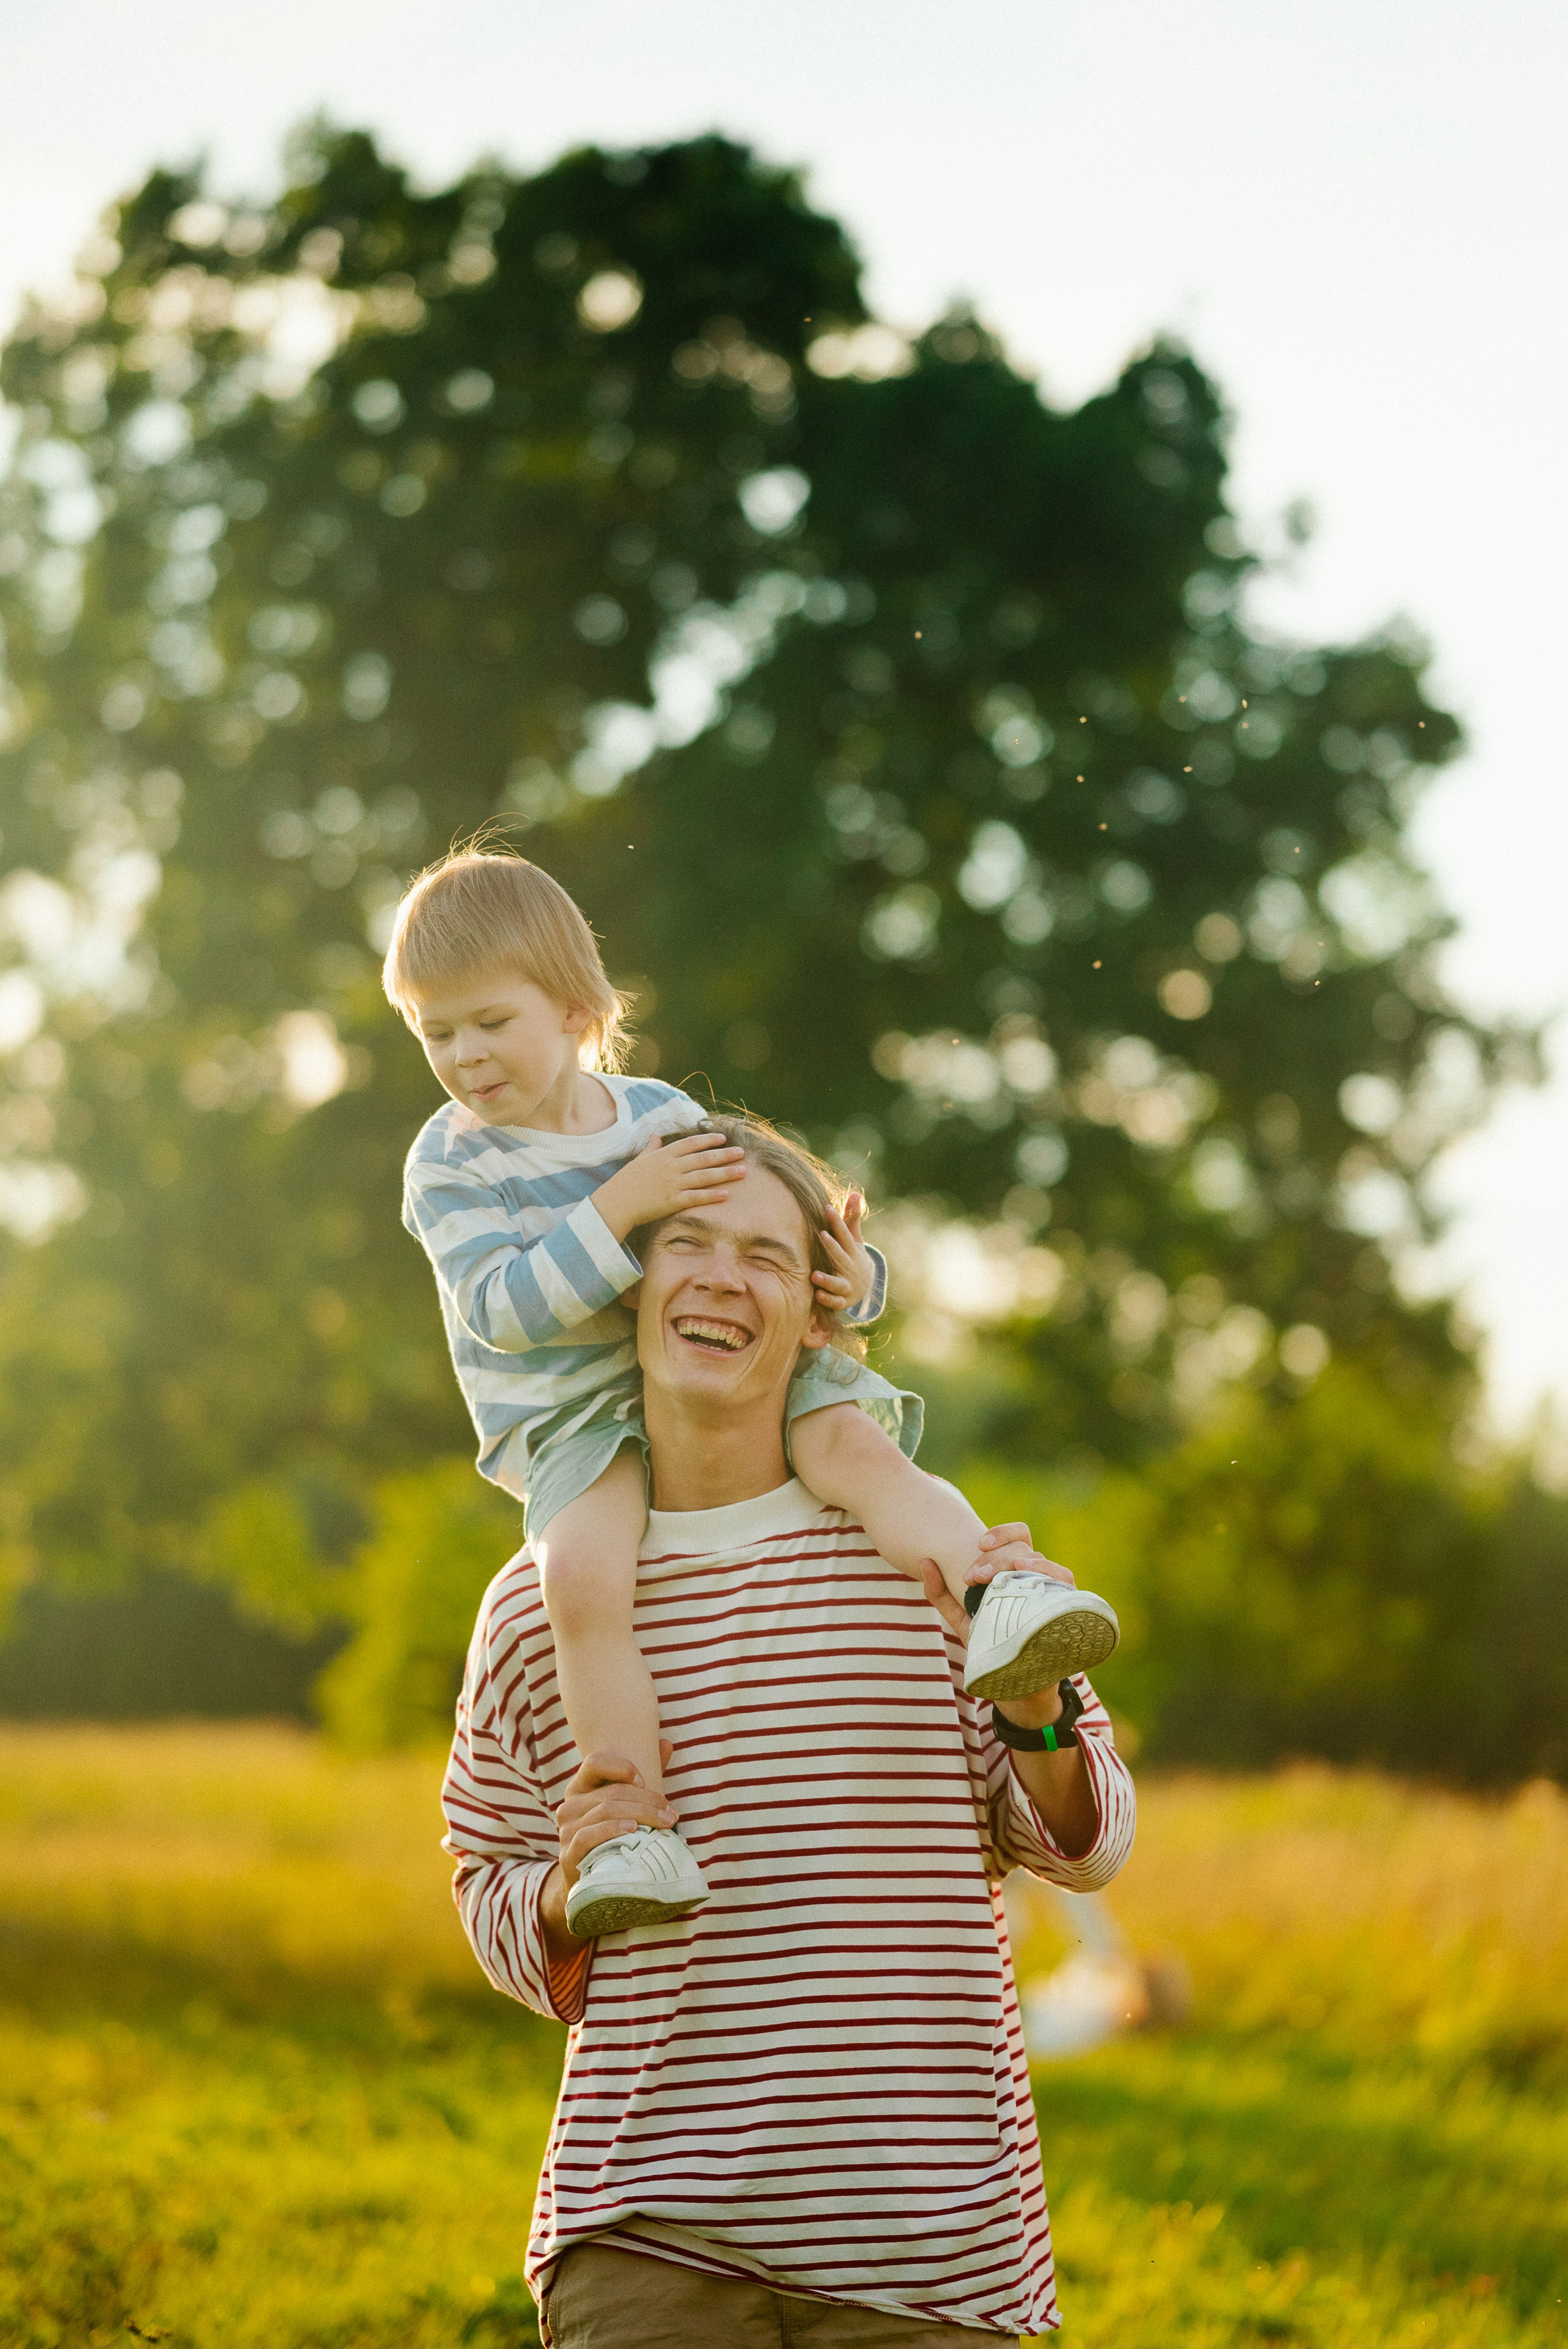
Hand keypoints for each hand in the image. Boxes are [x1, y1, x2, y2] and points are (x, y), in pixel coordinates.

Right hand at [539, 1742, 677, 1957]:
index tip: (644, 1779)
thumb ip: (643, 1776)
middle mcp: (569, 1807)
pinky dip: (613, 1829)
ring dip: (640, 1814)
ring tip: (665, 1823)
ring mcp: (566, 1831)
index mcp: (581, 1789)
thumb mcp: (627, 1806)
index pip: (594, 1763)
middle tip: (672, 1812)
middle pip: (611, 1792)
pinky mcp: (568, 1856)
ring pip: (605, 1811)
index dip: (621, 1766)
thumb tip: (666, 1743)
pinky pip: (589, 1836)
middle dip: (647, 1800)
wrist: (593, 1884)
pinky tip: (633, 1831)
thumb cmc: (614, 1839)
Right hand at [593, 1133, 746, 1243]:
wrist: (615, 1203)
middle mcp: (670, 1167)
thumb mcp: (639, 1160)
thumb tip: (657, 1137)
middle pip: (702, 1159)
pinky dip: (711, 1195)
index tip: (723, 1138)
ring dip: (725, 1173)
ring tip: (742, 1171)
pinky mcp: (671, 1202)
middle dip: (724, 1155)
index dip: (708, 1140)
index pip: (690, 1144)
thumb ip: (651, 1148)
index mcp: (662, 1155)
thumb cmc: (625, 1182)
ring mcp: (671, 1184)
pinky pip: (695, 1197)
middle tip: (742, 1153)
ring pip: (703, 1177)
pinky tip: (726, 1194)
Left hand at [812, 1191, 873, 1314]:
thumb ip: (851, 1218)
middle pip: (841, 1256)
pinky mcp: (842, 1299)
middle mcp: (850, 1267)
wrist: (864, 1288)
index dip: (836, 1221)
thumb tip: (854, 1193)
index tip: (826, 1208)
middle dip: (832, 1246)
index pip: (844, 1234)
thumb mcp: (854, 1240)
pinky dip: (828, 1299)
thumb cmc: (853, 1258)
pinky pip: (836, 1301)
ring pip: (838, 1283)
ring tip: (814, 1275)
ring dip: (827, 1279)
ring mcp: (847, 1284)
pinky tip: (818, 1294)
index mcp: (852, 1251)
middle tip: (821, 1234)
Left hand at [919, 1525, 1075, 1733]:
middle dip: (996, 1557)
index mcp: (1014, 1574)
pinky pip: (1064, 1580)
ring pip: (1043, 1561)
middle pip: (1023, 1548)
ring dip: (1019, 1561)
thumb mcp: (962, 1620)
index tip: (980, 1544)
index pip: (1017, 1537)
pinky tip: (1028, 1576)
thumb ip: (941, 1593)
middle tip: (974, 1576)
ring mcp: (1051, 1592)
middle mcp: (1035, 1578)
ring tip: (1000, 1573)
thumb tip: (924, 1561)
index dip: (1002, 1533)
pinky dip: (1049, 1572)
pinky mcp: (1064, 1608)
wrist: (1015, 1686)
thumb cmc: (990, 1646)